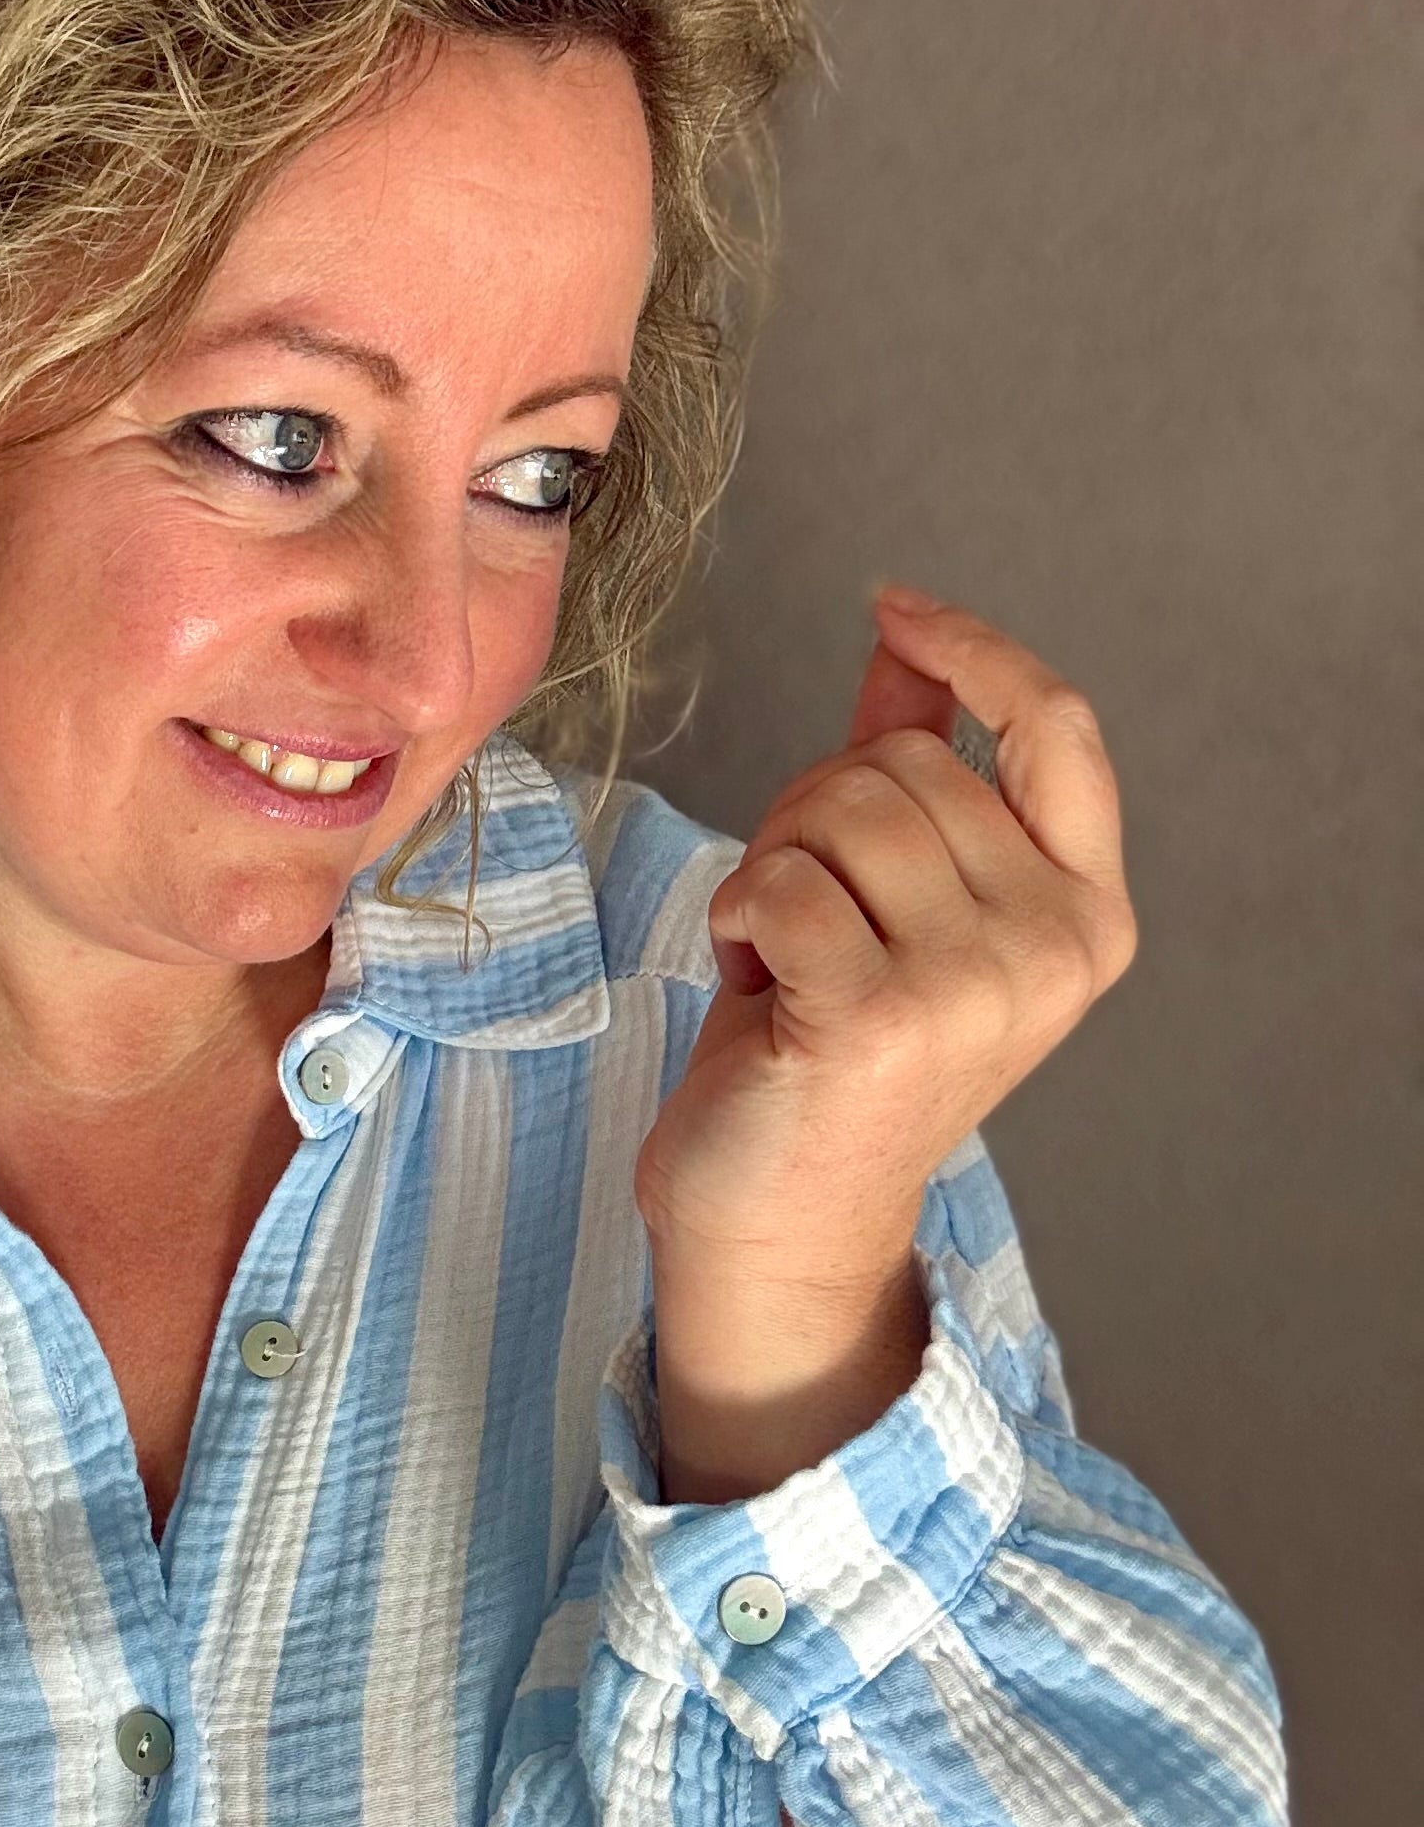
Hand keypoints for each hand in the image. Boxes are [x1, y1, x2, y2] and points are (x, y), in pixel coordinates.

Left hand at [632, 590, 1138, 1292]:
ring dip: (776, 866)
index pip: (1059, 731)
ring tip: (788, 956)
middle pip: (907, 763)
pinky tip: (760, 982)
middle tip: (806, 915)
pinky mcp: (883, 1018)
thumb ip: (913, 763)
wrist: (782, 1217)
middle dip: (819, 812)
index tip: (898, 609)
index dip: (978, 651)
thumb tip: (906, 633)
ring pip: (843, 808)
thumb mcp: (892, 896)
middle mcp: (1054, 947)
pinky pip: (782, 878)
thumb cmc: (830, 1051)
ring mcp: (977, 986)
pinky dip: (740, 914)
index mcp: (1086, 912)